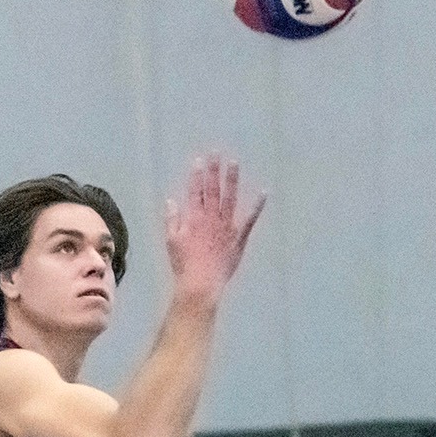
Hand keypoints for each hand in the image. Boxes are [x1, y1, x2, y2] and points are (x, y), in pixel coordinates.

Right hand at [165, 153, 264, 302]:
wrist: (201, 283)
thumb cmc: (184, 264)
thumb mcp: (172, 241)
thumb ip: (172, 219)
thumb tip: (170, 201)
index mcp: (194, 218)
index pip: (195, 191)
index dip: (197, 175)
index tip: (199, 160)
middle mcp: (211, 219)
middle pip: (213, 190)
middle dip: (214, 170)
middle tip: (216, 153)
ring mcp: (227, 227)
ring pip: (230, 198)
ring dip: (232, 180)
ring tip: (234, 163)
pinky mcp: (239, 238)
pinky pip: (250, 219)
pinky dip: (257, 206)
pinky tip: (264, 192)